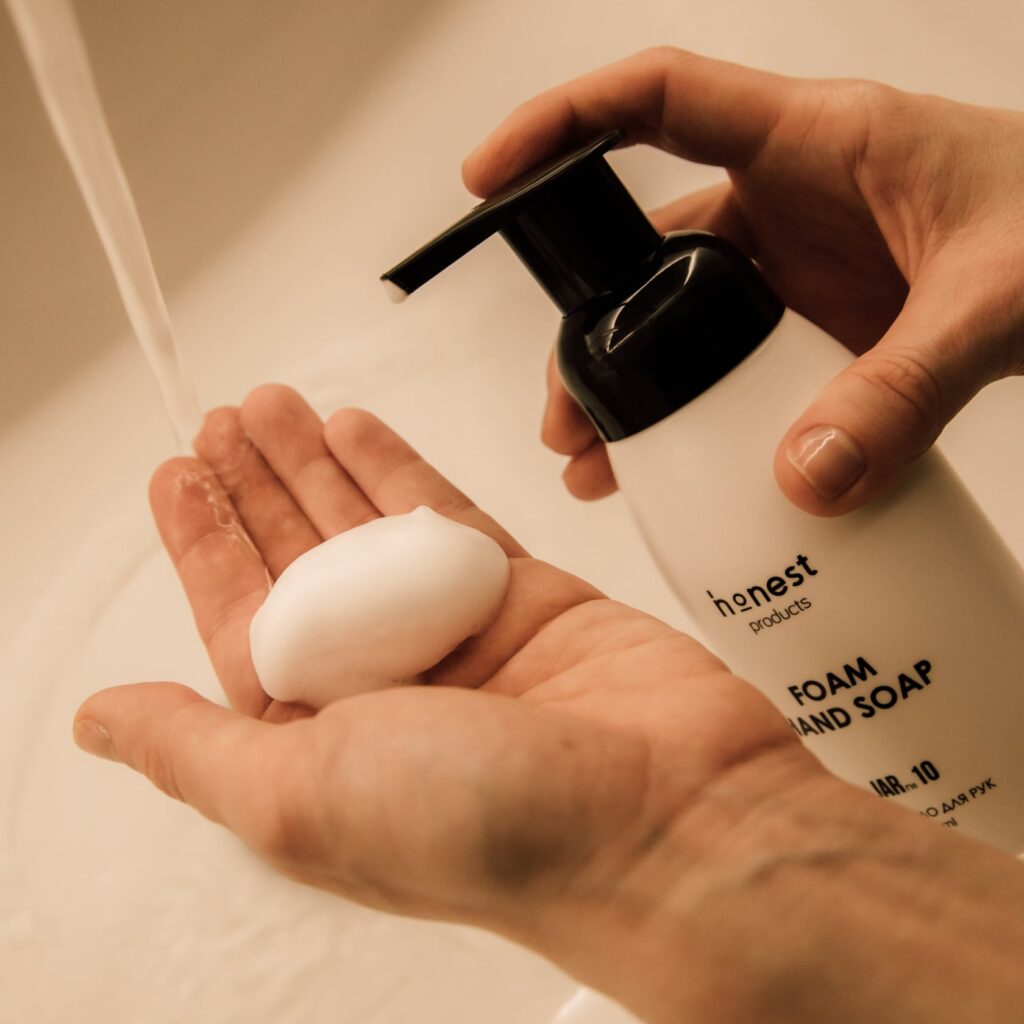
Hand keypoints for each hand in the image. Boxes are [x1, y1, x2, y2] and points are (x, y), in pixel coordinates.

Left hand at [73, 386, 1023, 1022]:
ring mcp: (455, 634)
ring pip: (370, 529)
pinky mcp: (523, 592)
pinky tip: (358, 427)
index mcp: (322, 740)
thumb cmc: (484, 824)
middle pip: (303, 564)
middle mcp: (385, 687)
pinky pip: (447, 517)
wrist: (667, 818)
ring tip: (275, 403)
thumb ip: (195, 748)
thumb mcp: (300, 796)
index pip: (242, 625)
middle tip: (226, 419)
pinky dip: (400, 469)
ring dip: (318, 466)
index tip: (178, 474)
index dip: (206, 546)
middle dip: (259, 489)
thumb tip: (101, 722)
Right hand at [463, 48, 1023, 514]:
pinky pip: (740, 368)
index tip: (490, 176)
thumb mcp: (1000, 298)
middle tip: (569, 418)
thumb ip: (906, 388)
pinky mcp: (825, 326)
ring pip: (685, 320)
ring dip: (638, 389)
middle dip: (592, 331)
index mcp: (816, 141)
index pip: (657, 102)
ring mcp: (804, 269)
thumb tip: (805, 479)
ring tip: (602, 463)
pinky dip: (707, 418)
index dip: (561, 124)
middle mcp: (792, 200)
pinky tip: (687, 472)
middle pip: (649, 249)